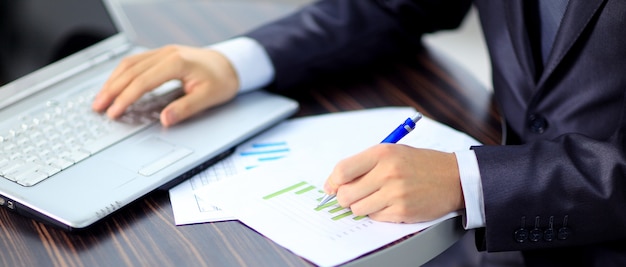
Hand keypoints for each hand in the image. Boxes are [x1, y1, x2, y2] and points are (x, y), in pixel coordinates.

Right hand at [92, 45, 238, 126]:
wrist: (231, 64)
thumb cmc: (222, 80)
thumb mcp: (208, 98)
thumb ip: (185, 109)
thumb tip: (164, 120)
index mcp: (177, 62)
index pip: (143, 81)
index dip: (126, 98)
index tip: (115, 112)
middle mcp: (167, 53)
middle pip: (130, 71)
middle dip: (112, 90)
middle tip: (98, 107)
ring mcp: (163, 52)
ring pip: (129, 64)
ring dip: (113, 81)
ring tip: (101, 98)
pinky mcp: (162, 55)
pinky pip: (135, 62)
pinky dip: (121, 74)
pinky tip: (114, 85)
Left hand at [323, 144, 464, 222]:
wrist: (453, 178)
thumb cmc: (420, 164)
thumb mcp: (392, 152)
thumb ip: (364, 164)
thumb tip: (334, 183)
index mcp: (382, 153)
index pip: (342, 170)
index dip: (332, 182)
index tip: (332, 187)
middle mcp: (387, 172)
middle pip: (346, 194)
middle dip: (345, 198)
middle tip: (353, 196)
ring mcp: (395, 193)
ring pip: (358, 209)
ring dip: (362, 206)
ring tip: (376, 197)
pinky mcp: (402, 211)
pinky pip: (375, 217)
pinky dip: (378, 213)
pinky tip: (390, 203)